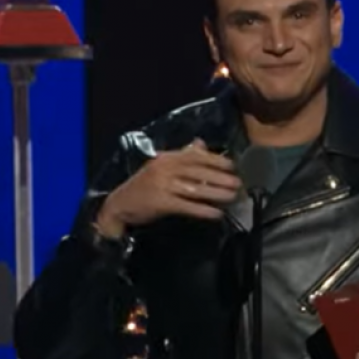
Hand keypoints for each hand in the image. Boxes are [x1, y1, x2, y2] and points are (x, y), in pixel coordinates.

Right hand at [96, 139, 240, 236]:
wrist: (119, 204)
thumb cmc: (144, 186)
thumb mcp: (161, 166)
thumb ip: (182, 155)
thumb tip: (201, 144)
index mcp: (167, 158)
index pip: (195, 156)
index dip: (216, 160)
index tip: (232, 166)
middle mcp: (165, 168)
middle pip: (198, 172)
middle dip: (220, 177)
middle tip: (238, 183)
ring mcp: (162, 185)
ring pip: (195, 189)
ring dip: (216, 193)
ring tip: (232, 197)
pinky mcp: (161, 202)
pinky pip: (187, 206)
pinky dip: (203, 210)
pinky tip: (216, 214)